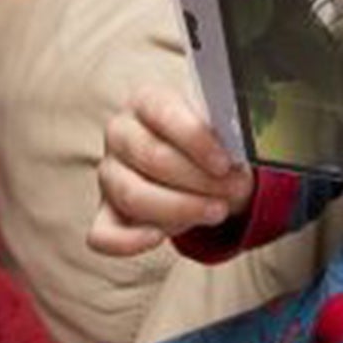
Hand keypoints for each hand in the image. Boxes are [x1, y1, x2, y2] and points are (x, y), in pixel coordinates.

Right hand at [89, 85, 255, 256]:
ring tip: (217, 210)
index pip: (164, 113)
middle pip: (152, 158)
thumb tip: (239, 144)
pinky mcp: (104, 212)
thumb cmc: (208, 140)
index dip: (196, 140)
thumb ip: (224, 129)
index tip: (225, 163)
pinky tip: (157, 237)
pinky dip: (128, 241)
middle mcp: (120, 133)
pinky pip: (103, 235)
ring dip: (180, 208)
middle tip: (233, 188)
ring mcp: (109, 173)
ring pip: (132, 195)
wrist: (201, 163)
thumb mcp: (219, 125)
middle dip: (198, 179)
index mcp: (145, 100)